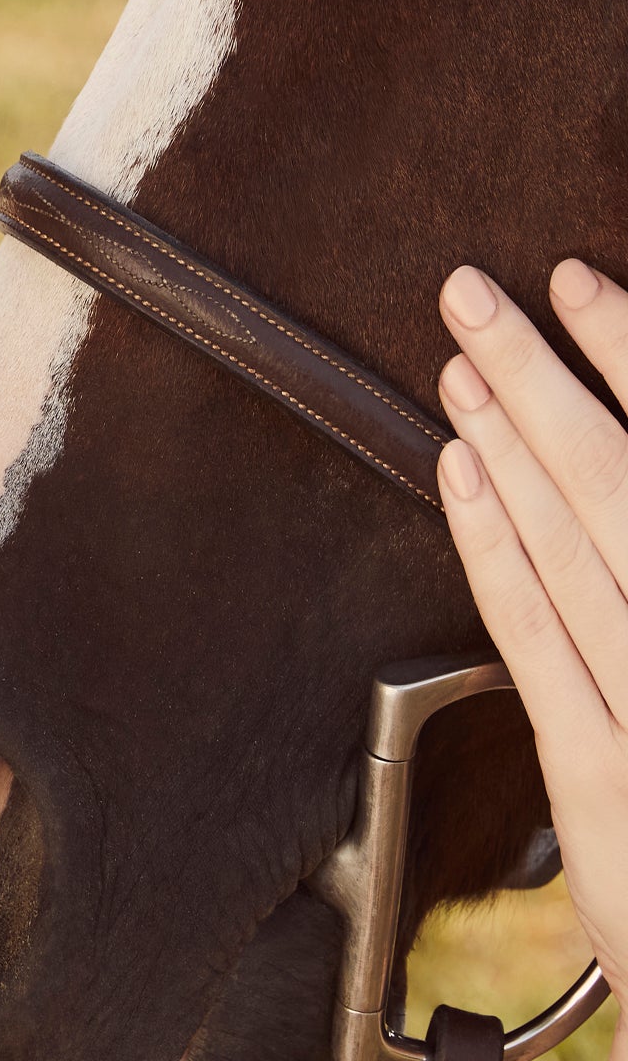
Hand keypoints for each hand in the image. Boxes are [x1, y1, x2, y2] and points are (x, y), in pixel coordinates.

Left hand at [437, 259, 627, 993]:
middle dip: (551, 373)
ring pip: (578, 546)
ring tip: (455, 354)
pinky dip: (492, 545)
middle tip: (473, 289)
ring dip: (511, 439)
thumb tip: (598, 476)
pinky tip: (455, 468)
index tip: (582, 280)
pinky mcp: (605, 780)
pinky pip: (538, 639)